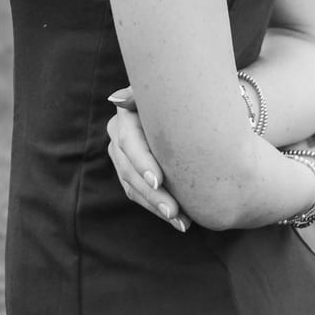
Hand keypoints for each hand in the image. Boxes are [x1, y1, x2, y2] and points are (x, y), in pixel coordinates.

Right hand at [106, 87, 190, 231]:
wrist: (197, 106)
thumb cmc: (189, 96)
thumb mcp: (177, 92)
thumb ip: (149, 94)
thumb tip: (117, 99)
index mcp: (127, 110)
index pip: (129, 141)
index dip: (142, 162)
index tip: (159, 181)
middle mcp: (119, 131)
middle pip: (130, 169)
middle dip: (152, 194)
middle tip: (174, 211)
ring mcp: (122, 153)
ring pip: (132, 186)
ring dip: (156, 206)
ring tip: (181, 221)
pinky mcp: (130, 171)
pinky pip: (138, 194)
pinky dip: (157, 208)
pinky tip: (179, 221)